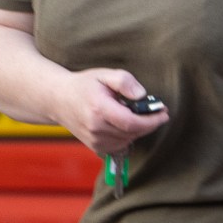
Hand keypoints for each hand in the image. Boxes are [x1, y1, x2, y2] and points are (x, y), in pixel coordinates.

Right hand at [52, 68, 168, 155]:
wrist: (58, 100)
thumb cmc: (84, 85)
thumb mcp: (104, 74)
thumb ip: (125, 81)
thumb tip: (142, 95)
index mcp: (99, 110)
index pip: (132, 123)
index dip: (152, 121)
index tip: (164, 113)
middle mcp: (96, 129)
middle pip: (133, 132)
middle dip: (148, 123)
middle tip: (156, 110)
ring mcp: (94, 140)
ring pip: (128, 140)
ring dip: (137, 129)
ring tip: (133, 113)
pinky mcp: (95, 147)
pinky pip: (120, 145)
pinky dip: (127, 135)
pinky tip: (122, 122)